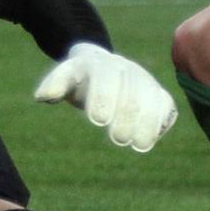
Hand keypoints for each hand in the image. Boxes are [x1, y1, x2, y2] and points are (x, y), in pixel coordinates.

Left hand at [34, 42, 178, 152]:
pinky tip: (151, 138)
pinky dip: (162, 121)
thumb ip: (54, 85)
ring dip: (147, 124)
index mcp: (102, 65)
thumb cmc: (81, 79)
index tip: (97, 120)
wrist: (102, 66)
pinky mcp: (159, 95)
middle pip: (132, 93)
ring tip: (139, 145)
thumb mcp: (65, 78)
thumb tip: (43, 96)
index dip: (103, 98)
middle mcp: (128, 70)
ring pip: (153, 100)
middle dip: (127, 116)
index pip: (106, 79)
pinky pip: (166, 106)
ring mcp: (146, 82)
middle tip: (118, 139)